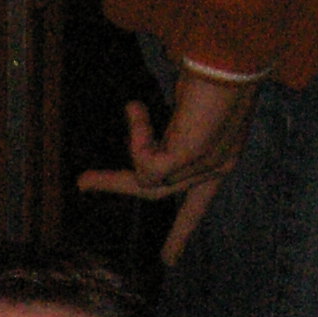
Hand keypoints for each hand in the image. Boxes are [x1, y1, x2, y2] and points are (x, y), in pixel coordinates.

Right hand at [77, 68, 257, 263]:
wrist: (235, 57)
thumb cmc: (220, 65)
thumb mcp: (194, 100)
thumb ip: (175, 122)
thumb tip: (139, 115)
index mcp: (222, 152)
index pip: (201, 199)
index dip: (182, 229)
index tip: (170, 259)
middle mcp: (217, 163)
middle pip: (161, 192)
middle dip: (118, 189)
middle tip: (82, 185)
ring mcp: (205, 164)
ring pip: (147, 183)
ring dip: (112, 178)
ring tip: (89, 171)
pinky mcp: (188, 158)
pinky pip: (145, 164)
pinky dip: (135, 136)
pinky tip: (136, 109)